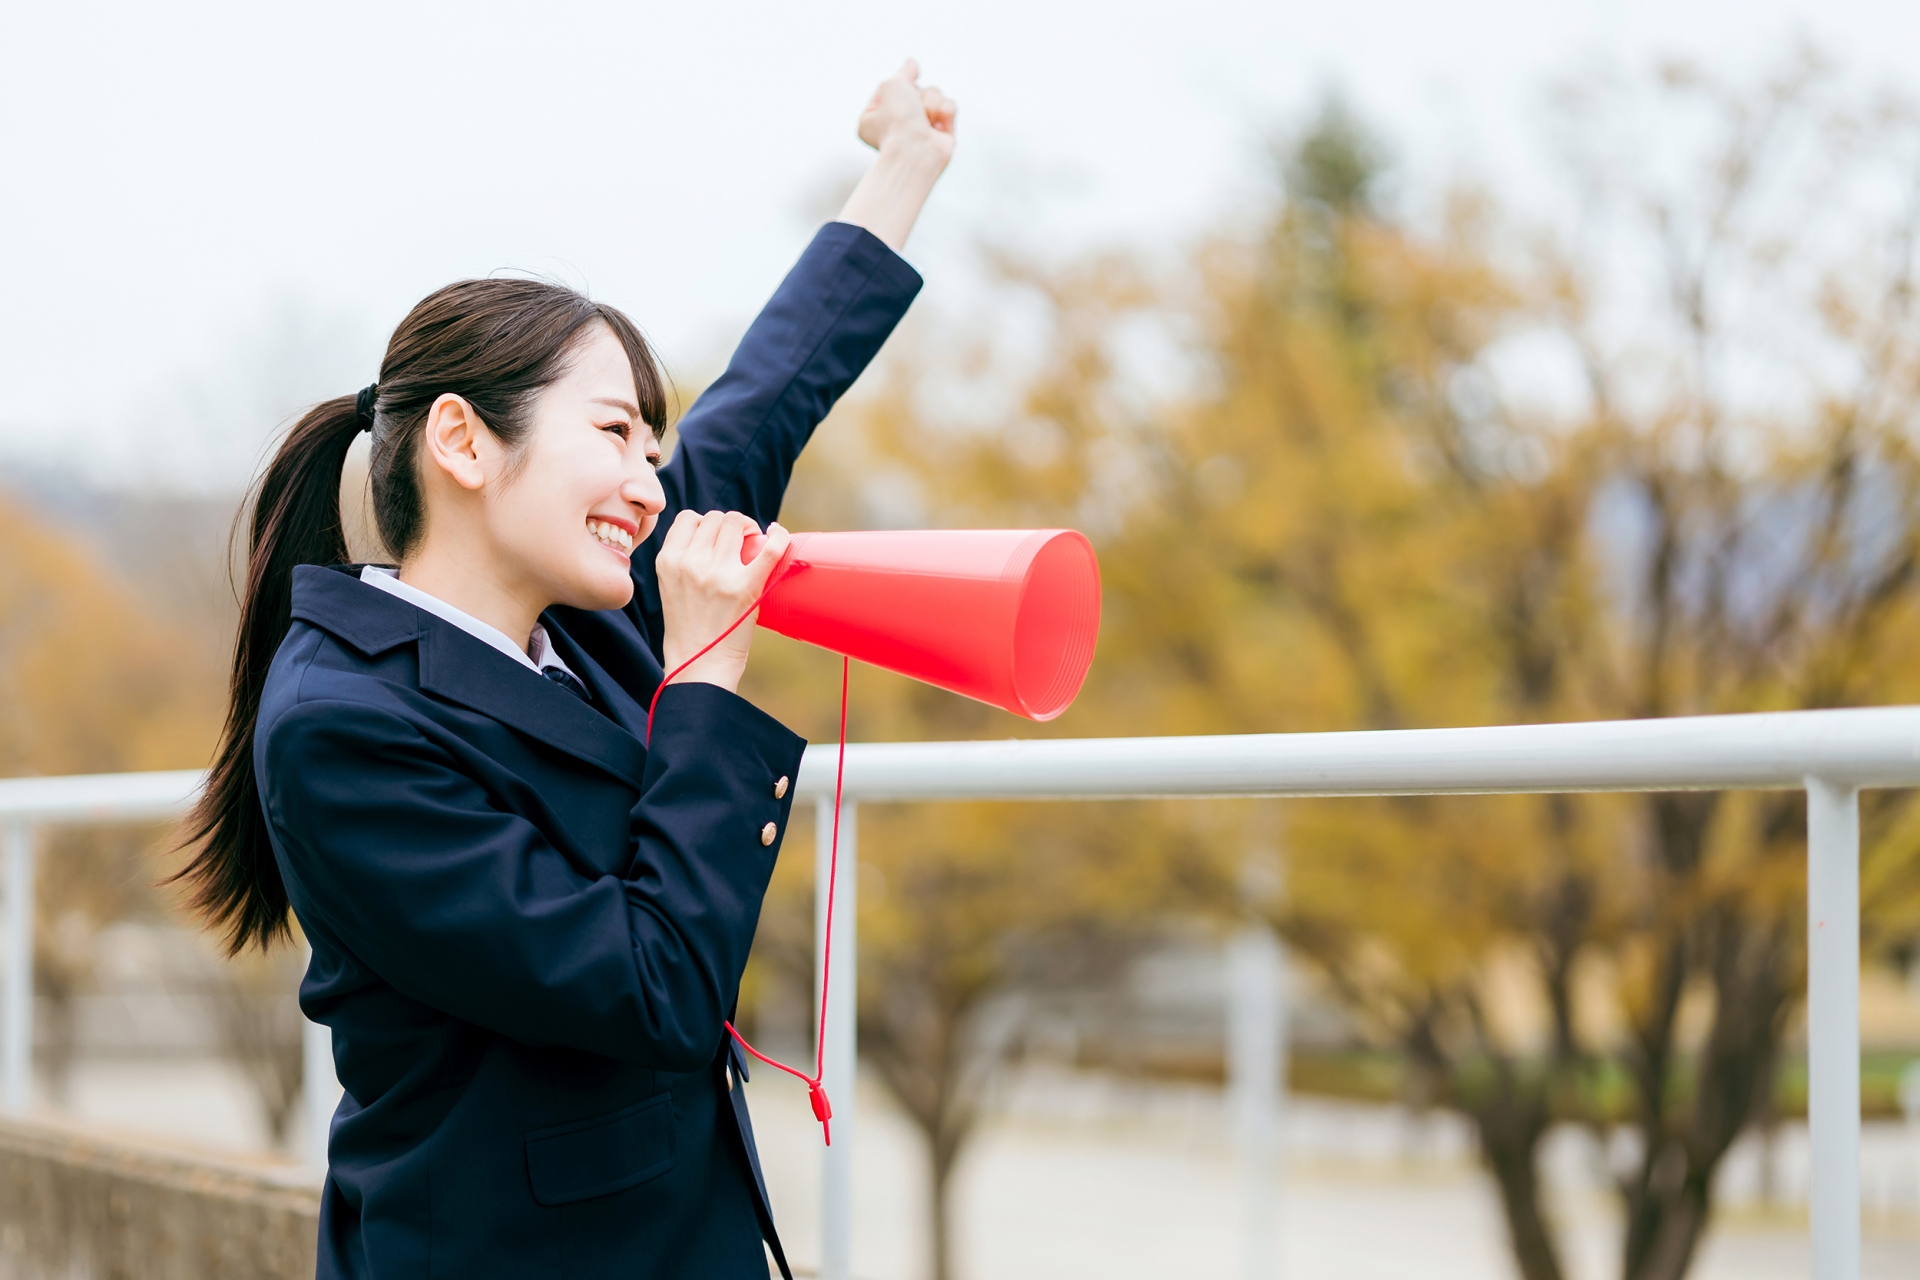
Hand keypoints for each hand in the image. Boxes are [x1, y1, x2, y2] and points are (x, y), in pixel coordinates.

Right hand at [656, 512, 791, 692]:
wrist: (699, 666)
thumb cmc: (689, 631)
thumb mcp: (671, 589)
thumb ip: (683, 563)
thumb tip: (712, 540)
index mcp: (668, 561)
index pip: (688, 518)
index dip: (705, 523)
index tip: (716, 536)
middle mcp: (690, 562)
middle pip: (715, 518)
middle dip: (730, 525)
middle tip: (741, 540)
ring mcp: (718, 573)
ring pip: (736, 524)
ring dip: (748, 527)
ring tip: (754, 542)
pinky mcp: (745, 586)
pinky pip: (770, 547)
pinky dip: (779, 536)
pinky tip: (778, 534)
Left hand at [856, 59, 955, 168]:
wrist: (917, 152)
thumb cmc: (898, 122)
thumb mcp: (892, 85)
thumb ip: (904, 71)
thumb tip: (912, 62)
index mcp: (874, 117)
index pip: (892, 87)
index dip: (898, 87)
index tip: (896, 100)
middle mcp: (897, 124)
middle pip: (916, 88)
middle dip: (919, 94)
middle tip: (913, 110)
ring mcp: (920, 129)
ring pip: (935, 94)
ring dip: (932, 103)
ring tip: (926, 121)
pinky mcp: (941, 134)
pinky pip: (949, 106)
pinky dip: (946, 113)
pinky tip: (938, 129)